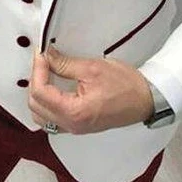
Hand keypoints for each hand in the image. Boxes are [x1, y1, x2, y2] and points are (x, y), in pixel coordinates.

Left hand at [28, 44, 154, 133]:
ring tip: (46, 73)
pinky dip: (46, 104)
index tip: (42, 53)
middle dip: (35, 80)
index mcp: (74, 113)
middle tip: (43, 60)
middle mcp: (70, 125)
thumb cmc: (125, 85)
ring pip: (40, 115)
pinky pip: (51, 119)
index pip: (40, 92)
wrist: (145, 100)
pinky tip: (53, 88)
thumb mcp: (92, 68)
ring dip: (38, 94)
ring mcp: (73, 128)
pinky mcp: (77, 126)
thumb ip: (64, 63)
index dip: (37, 69)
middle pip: (35, 105)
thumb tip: (46, 55)